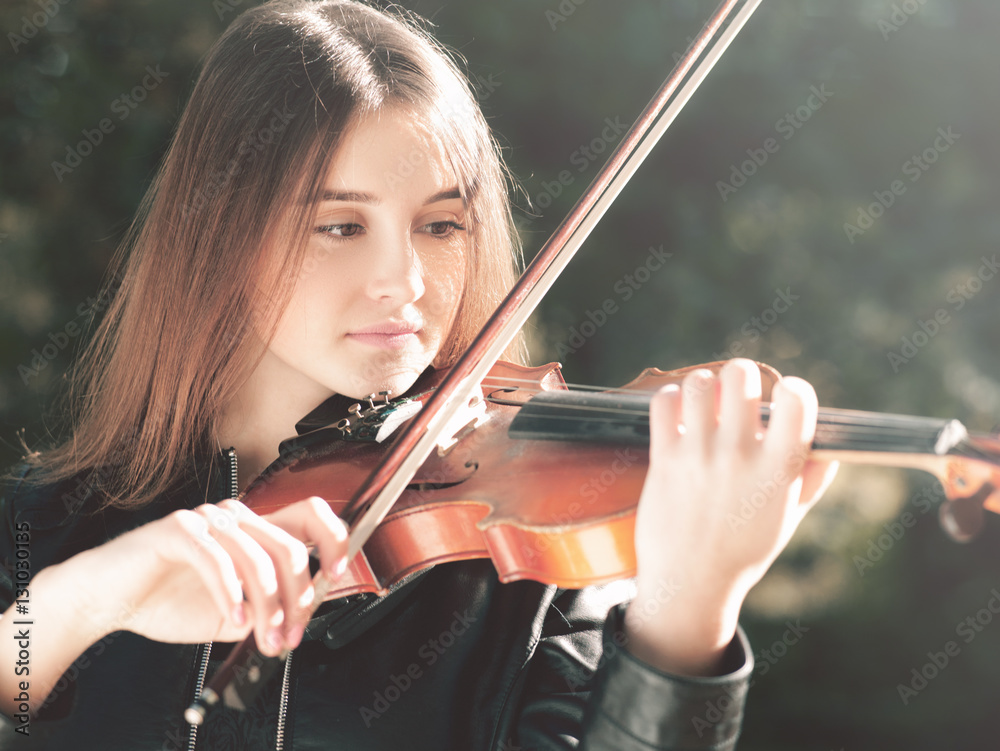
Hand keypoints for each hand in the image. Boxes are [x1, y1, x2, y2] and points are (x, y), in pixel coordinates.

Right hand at [67, 496, 348, 655]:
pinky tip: (233, 618)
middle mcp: (237, 517)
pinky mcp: (179, 529)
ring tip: (263, 639)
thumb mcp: (235, 614)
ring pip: (258, 558)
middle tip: (289, 636)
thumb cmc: (169, 602)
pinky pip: (218, 559)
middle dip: (297, 598)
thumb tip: (304, 617)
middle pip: (289, 547)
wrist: (110, 602)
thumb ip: (269, 609)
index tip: (339, 572)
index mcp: (256, 531)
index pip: (310, 516)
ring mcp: (209, 519)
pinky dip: (231, 593)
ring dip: (267, 606)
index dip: (333, 539)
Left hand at [625, 358, 837, 674]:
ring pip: (699, 383)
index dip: (792, 389)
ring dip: (702, 386)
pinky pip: (664, 404)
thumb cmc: (744, 550)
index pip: (798, 399)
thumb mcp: (788, 518)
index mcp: (780, 468)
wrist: (691, 582)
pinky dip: (671, 399)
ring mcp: (700, 455)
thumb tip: (830, 449)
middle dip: (740, 375)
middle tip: (736, 392)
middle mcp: (740, 455)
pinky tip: (678, 413)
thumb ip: (811, 480)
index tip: (783, 399)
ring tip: (704, 403)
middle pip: (741, 375)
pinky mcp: (665, 459)